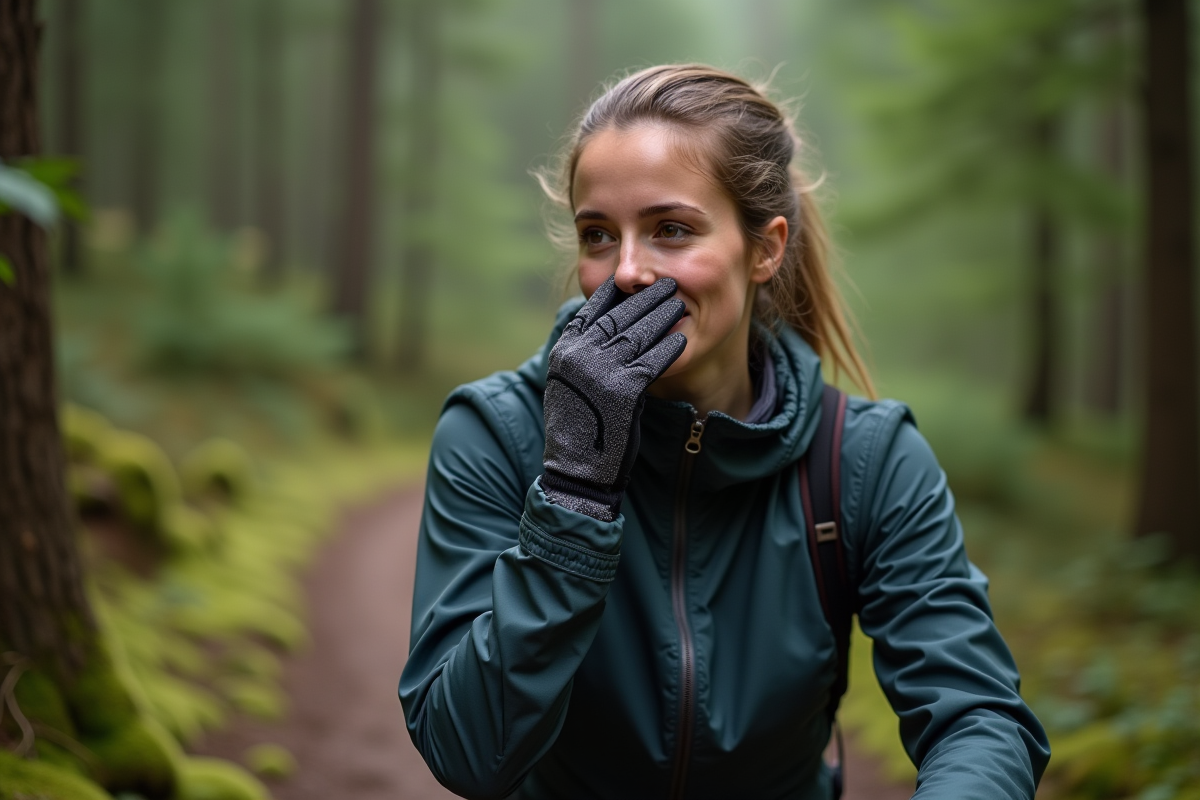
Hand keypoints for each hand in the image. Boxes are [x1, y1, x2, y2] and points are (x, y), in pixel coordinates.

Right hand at [541, 276, 686, 520]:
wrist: (577, 470)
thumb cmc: (577, 428)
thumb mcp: (570, 385)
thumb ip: (584, 356)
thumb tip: (604, 331)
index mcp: (564, 351)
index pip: (591, 310)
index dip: (613, 293)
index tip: (629, 281)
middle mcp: (579, 356)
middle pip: (619, 316)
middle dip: (644, 297)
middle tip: (665, 284)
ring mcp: (601, 372)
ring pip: (638, 334)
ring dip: (661, 315)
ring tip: (678, 303)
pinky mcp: (624, 391)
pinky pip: (653, 361)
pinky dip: (669, 348)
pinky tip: (682, 338)